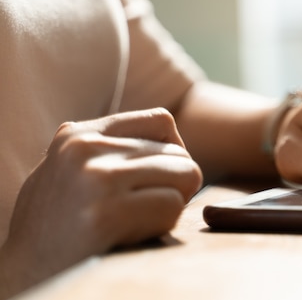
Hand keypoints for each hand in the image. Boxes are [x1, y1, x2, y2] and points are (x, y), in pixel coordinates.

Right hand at [0, 108, 201, 296]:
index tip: (159, 179)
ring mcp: (96, 179)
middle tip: (146, 210)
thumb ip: (112, 151)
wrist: (22, 274)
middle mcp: (86, 148)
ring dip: (172, 205)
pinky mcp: (106, 214)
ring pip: (184, 175)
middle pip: (178, 153)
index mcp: (78, 135)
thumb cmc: (54, 228)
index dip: (173, 153)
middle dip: (175, 185)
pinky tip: (132, 236)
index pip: (162, 121)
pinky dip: (165, 225)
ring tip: (137, 222)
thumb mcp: (71, 171)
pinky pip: (172, 206)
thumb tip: (174, 143)